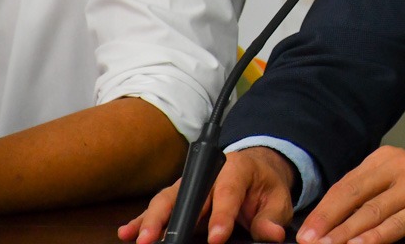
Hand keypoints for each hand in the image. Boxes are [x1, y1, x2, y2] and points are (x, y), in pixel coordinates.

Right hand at [118, 148, 295, 243]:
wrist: (256, 172)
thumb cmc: (264, 185)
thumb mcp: (277, 199)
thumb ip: (271, 217)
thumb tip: (272, 235)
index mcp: (237, 168)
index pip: (228, 191)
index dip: (222, 215)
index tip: (217, 238)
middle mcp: (208, 174)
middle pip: (188, 193)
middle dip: (173, 217)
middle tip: (158, 239)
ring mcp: (190, 185)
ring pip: (168, 199)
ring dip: (152, 220)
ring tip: (140, 239)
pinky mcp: (179, 197)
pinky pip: (160, 208)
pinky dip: (142, 220)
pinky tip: (127, 232)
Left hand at [294, 146, 404, 243]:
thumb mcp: (404, 185)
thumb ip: (374, 196)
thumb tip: (334, 222)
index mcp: (387, 159)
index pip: (346, 185)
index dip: (323, 210)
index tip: (304, 232)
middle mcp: (400, 165)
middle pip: (353, 196)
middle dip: (327, 222)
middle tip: (307, 242)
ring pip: (371, 212)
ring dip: (345, 234)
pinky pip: (396, 224)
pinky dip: (374, 238)